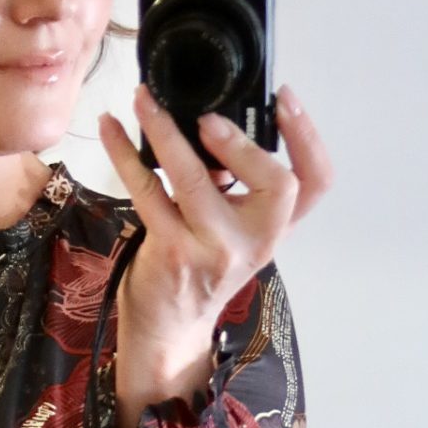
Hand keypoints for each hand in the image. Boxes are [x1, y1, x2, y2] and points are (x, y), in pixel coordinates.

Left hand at [97, 83, 333, 423]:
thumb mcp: (234, 231)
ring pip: (198, 179)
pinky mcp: (173, 251)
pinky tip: (110, 128)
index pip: (316, 183)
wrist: (168, 330)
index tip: (283, 98)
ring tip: (144, 99)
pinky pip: (148, 190)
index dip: (307, 137)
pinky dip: (124, 154)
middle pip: (276, 183)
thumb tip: (211, 127)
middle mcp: (254, 242)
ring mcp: (215, 249)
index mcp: (273, 229)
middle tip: (205, 117)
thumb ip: (237, 187)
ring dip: (166, 131)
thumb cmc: (197, 271)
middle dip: (241, 142)